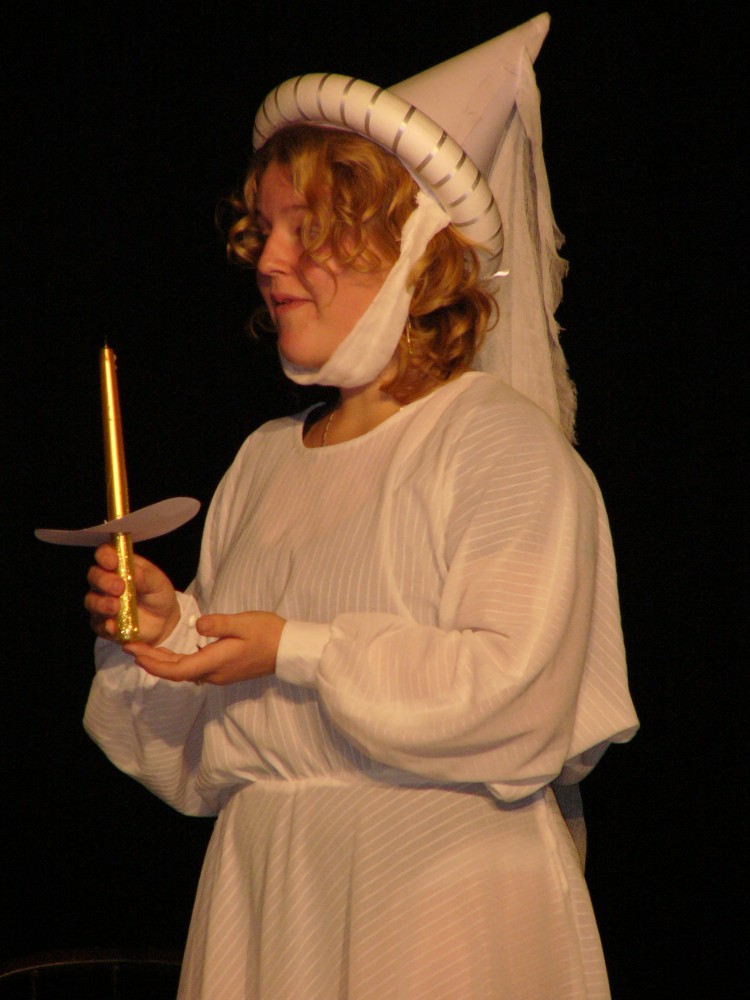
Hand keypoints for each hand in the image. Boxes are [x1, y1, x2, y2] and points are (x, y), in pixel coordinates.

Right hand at [85, 543, 179, 645]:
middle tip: (119, 587)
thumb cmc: (157, 593)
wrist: (163, 620)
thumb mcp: (157, 582)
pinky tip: (112, 625)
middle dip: (104, 581)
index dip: (105, 556)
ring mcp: (102, 602)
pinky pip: (98, 624)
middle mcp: (105, 582)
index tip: (113, 562)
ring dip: (101, 603)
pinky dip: (105, 625)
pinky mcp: (103, 623)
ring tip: (116, 606)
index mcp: (119, 565)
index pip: (104, 554)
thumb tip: (134, 571)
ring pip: (91, 600)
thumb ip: (145, 576)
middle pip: (94, 576)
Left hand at [123, 611, 285, 685]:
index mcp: (215, 662)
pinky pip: (193, 669)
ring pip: (183, 672)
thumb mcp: (244, 622)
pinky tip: (171, 653)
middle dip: (150, 661)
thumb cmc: (269, 633)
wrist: (289, 650)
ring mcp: (219, 674)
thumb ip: (218, 624)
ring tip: (144, 649)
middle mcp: (213, 673)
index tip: (134, 652)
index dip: (152, 663)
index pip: (175, 669)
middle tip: (129, 647)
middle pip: (175, 672)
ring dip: (162, 663)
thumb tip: (196, 625)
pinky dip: (176, 662)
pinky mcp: (224, 670)